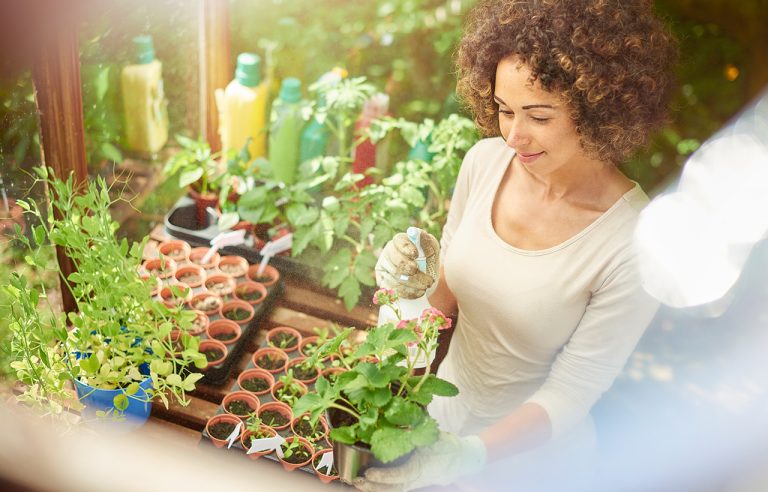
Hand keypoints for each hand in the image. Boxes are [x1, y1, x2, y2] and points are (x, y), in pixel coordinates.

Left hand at [354, 432, 485, 491]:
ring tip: (356, 483)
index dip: (385, 476)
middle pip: (392, 488)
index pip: (401, 475)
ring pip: (392, 490)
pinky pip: (394, 487)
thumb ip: (418, 429)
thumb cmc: (448, 447)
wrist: (462, 459)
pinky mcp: (410, 480)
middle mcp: (415, 478)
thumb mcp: (435, 436)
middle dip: (373, 487)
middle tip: (357, 481)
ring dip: (374, 488)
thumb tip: (401, 417)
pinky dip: (380, 486)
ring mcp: (413, 482)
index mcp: (421, 468)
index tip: (370, 473)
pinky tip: (367, 482)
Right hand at [375, 229, 439, 299]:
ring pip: (395, 275)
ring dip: (413, 282)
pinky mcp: (382, 282)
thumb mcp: (432, 253)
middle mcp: (389, 253)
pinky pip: (392, 288)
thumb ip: (429, 243)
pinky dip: (407, 292)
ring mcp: (384, 268)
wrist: (425, 284)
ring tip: (427, 286)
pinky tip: (419, 292)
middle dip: (410, 268)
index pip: (398, 241)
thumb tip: (421, 233)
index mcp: (400, 242)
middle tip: (424, 275)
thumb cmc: (428, 264)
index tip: (415, 255)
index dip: (406, 247)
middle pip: (395, 259)